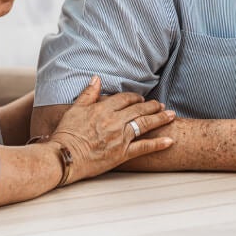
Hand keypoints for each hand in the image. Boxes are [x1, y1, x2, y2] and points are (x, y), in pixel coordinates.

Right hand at [49, 76, 175, 183]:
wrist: (64, 157)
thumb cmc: (66, 134)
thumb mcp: (75, 109)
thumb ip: (88, 94)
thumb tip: (97, 78)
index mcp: (104, 109)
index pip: (125, 99)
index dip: (135, 98)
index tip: (141, 99)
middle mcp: (115, 121)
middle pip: (139, 110)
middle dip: (153, 106)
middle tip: (162, 105)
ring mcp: (120, 137)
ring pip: (145, 124)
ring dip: (160, 119)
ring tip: (171, 115)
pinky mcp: (122, 154)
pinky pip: (144, 147)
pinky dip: (158, 144)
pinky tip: (170, 141)